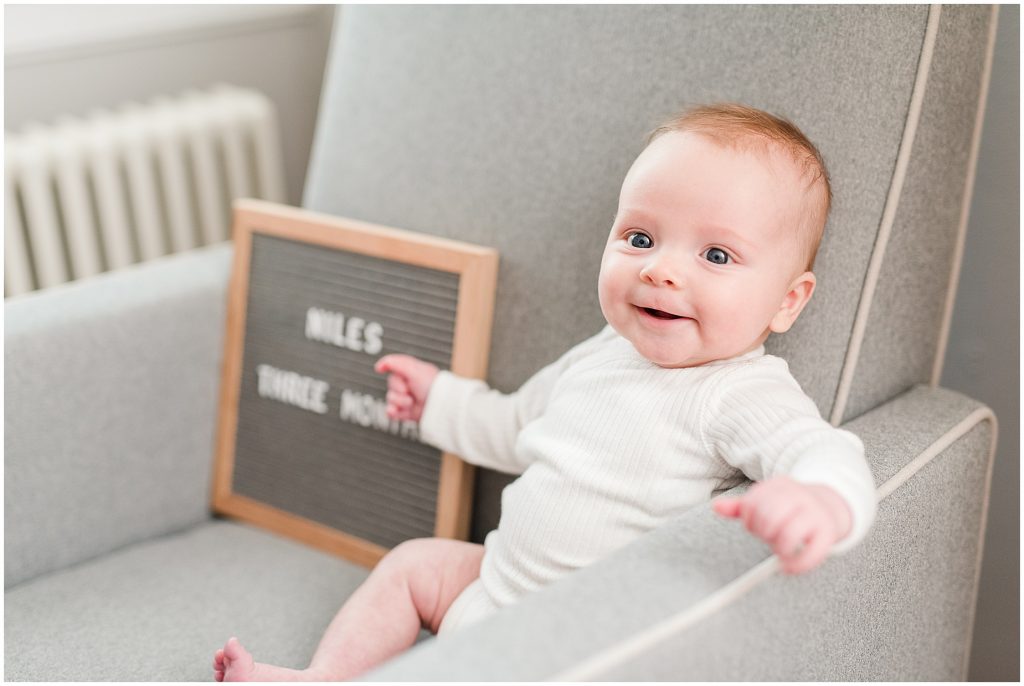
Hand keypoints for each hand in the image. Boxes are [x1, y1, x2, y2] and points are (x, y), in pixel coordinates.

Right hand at [374, 354, 438, 421]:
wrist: (440, 407)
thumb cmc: (432, 386)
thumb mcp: (414, 369)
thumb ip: (396, 363)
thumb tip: (379, 365)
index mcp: (412, 372)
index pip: (394, 369)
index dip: (392, 373)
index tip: (384, 371)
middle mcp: (409, 385)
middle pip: (391, 385)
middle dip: (398, 389)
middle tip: (409, 390)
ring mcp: (407, 398)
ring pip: (390, 399)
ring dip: (399, 401)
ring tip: (411, 402)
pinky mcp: (406, 412)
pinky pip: (391, 411)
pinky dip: (392, 412)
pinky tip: (396, 411)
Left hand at [712, 476, 851, 574]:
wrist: (829, 505)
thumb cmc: (790, 508)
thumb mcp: (766, 501)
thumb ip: (741, 507)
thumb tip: (716, 507)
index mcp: (780, 485)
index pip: (753, 503)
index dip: (749, 521)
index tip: (755, 527)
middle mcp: (799, 496)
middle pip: (770, 517)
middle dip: (764, 533)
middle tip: (769, 538)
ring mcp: (815, 513)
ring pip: (788, 534)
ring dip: (779, 548)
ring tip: (780, 550)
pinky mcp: (829, 532)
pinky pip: (812, 553)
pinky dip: (797, 565)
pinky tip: (789, 566)